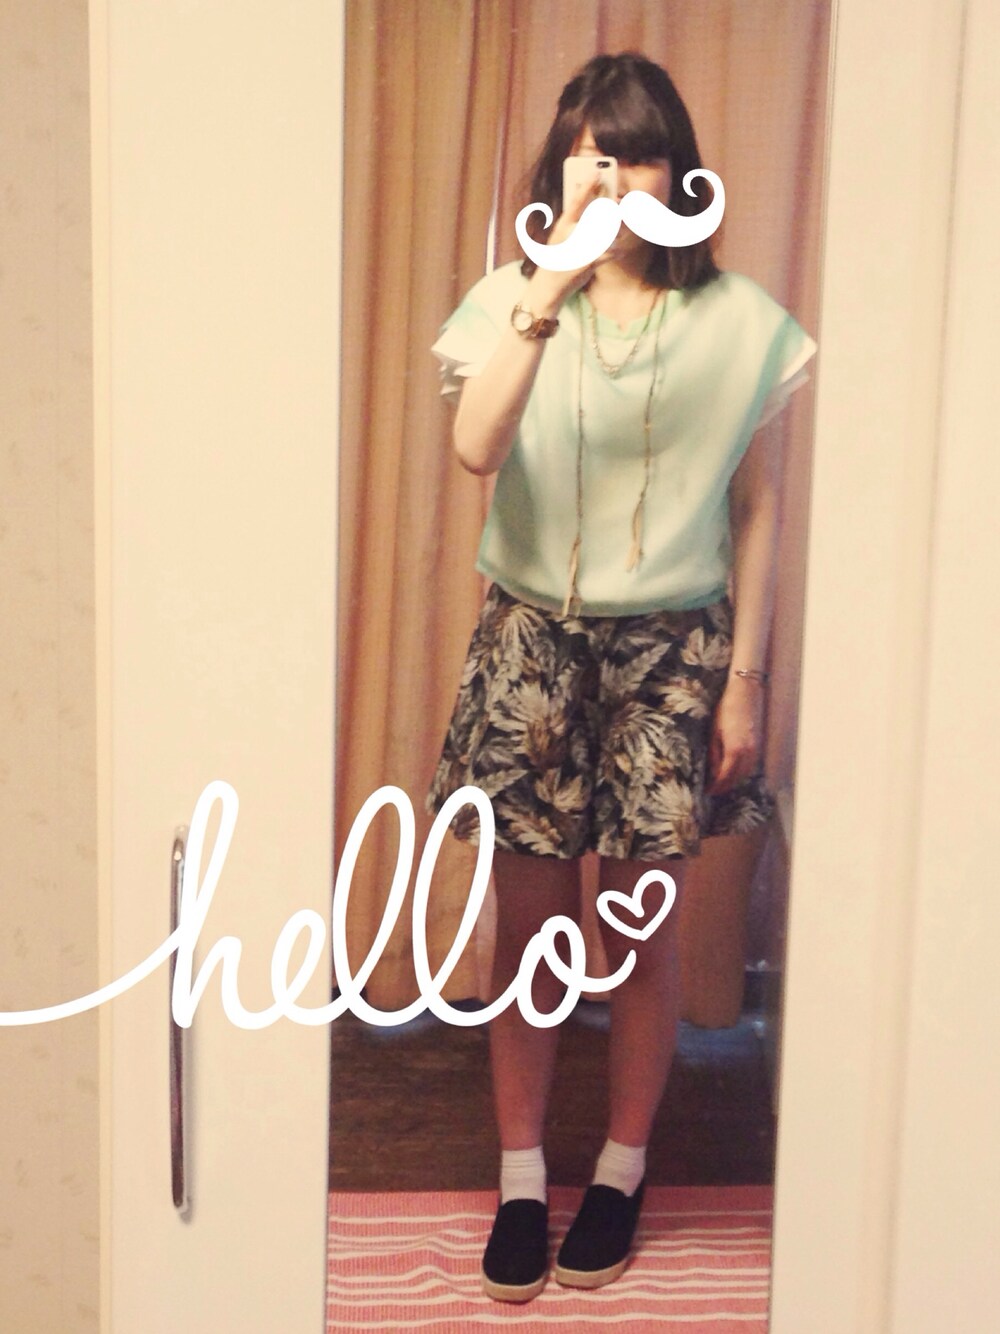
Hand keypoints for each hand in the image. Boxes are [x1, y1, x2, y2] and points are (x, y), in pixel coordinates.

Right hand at [524, 171, 607, 311]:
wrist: (549, 286)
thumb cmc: (557, 260)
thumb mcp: (562, 237)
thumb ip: (576, 224)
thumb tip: (601, 212)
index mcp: (563, 225)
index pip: (576, 201)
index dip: (586, 185)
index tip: (596, 174)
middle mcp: (570, 233)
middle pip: (601, 214)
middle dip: (616, 212)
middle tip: (623, 210)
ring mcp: (580, 247)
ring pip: (610, 232)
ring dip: (618, 232)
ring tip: (619, 233)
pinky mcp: (589, 261)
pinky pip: (612, 251)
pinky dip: (616, 252)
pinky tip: (615, 252)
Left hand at [705, 677, 765, 794]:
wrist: (745, 693)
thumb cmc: (726, 709)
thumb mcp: (714, 731)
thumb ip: (714, 754)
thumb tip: (712, 772)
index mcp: (735, 750)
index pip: (726, 776)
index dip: (717, 786)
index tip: (708, 792)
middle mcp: (749, 752)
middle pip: (737, 778)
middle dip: (725, 786)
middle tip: (713, 791)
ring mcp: (756, 749)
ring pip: (746, 773)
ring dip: (734, 780)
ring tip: (722, 784)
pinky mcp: (759, 744)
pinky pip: (751, 765)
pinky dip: (742, 772)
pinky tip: (734, 771)